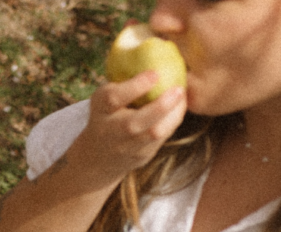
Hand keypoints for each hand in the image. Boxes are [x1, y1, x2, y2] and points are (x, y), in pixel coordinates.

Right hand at [72, 70, 186, 184]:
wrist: (98, 155)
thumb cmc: (107, 112)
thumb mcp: (106, 93)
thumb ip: (122, 68)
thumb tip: (139, 26)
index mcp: (100, 109)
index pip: (113, 98)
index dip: (134, 86)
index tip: (154, 73)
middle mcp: (110, 130)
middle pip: (134, 123)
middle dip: (159, 106)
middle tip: (178, 89)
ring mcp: (126, 147)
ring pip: (153, 134)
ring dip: (172, 115)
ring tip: (182, 97)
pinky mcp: (141, 156)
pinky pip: (161, 139)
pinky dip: (172, 122)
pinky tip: (179, 108)